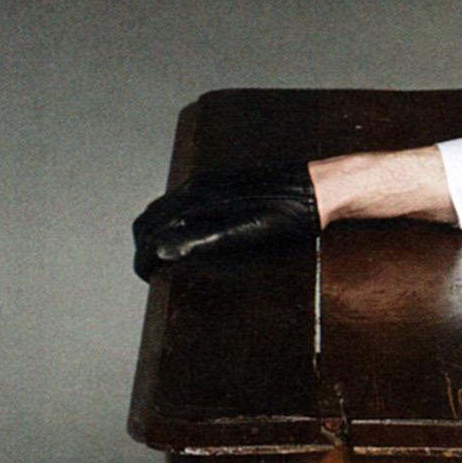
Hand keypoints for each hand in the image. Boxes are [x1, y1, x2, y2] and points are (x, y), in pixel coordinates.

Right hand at [132, 166, 318, 279]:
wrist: (317, 189)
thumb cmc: (289, 216)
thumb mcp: (246, 234)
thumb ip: (203, 241)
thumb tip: (162, 251)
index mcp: (198, 201)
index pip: (153, 232)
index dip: (144, 259)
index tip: (147, 277)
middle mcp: (197, 189)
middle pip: (150, 219)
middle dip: (143, 247)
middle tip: (150, 271)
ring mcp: (207, 185)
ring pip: (163, 209)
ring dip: (155, 233)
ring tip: (163, 257)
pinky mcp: (220, 185)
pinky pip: (180, 203)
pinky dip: (170, 222)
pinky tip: (186, 236)